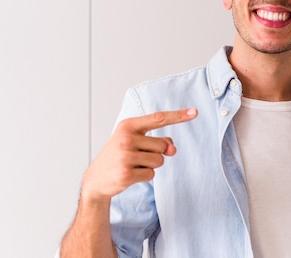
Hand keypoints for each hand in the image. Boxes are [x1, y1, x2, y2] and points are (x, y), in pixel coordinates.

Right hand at [81, 108, 197, 201]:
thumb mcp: (135, 141)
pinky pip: (151, 175)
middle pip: (163, 145)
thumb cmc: (120, 156)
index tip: (195, 111)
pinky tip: (130, 175)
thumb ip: (158, 140)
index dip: (179, 115)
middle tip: (136, 157)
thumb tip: (172, 148)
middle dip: (156, 154)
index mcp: (128, 125)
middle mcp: (126, 138)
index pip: (159, 118)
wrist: (96, 179)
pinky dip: (145, 176)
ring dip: (150, 166)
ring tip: (132, 165)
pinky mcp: (126, 173)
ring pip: (159, 161)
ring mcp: (125, 156)